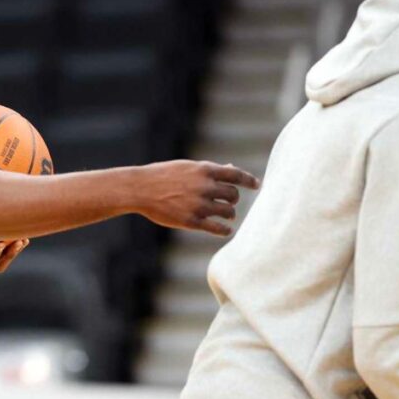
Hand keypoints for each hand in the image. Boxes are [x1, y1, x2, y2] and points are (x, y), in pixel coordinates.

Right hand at [135, 161, 259, 235]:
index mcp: (205, 170)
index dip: (249, 180)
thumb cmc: (163, 175)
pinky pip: (217, 228)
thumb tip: (231, 168)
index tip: (256, 185)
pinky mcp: (192, 221)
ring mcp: (199, 205)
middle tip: (230, 202)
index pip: (236, 175)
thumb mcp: (188, 167)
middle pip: (233, 195)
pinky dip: (225, 230)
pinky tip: (226, 230)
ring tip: (228, 215)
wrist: (141, 189)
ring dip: (230, 214)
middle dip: (234, 199)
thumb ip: (210, 170)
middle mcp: (205, 187)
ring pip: (228, 211)